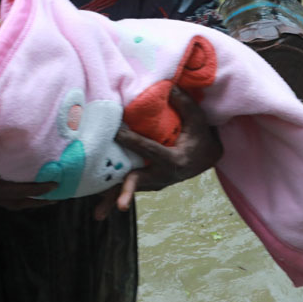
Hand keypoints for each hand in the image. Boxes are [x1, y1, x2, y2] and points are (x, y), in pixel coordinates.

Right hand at [0, 139, 56, 209]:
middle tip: (57, 196)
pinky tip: (16, 183)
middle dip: (37, 201)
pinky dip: (13, 193)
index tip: (55, 185)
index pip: (16, 191)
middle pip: (17, 203)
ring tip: (42, 193)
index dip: (37, 190)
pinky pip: (0, 195)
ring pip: (9, 201)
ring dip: (27, 199)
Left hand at [94, 87, 222, 219]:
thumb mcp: (199, 120)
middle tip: (120, 205)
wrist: (205, 158)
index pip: (150, 150)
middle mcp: (162, 176)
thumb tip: (168, 86)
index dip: (132, 141)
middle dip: (127, 192)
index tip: (116, 132)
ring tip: (98, 215)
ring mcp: (153, 182)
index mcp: (175, 160)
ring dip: (112, 200)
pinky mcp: (145, 183)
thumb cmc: (200, 136)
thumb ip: (185, 104)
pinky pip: (126, 187)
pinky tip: (97, 207)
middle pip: (139, 181)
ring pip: (129, 189)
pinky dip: (112, 195)